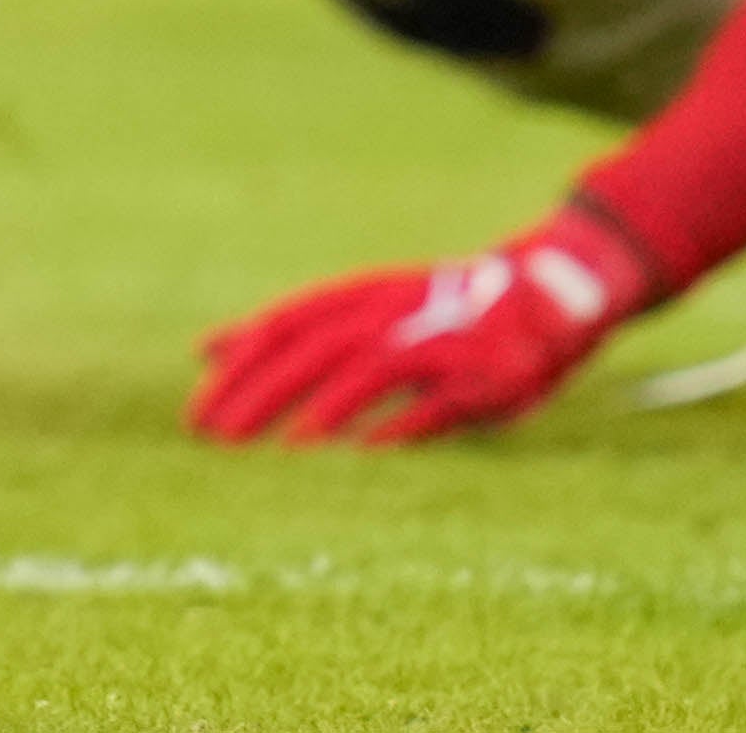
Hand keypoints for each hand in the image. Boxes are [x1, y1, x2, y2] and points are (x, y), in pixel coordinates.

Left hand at [188, 205, 646, 443]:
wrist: (547, 292)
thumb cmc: (439, 311)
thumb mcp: (363, 311)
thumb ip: (292, 332)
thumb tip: (209, 350)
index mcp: (363, 295)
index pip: (288, 323)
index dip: (241, 367)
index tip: (198, 415)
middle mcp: (395, 311)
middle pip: (318, 348)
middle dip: (265, 393)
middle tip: (217, 440)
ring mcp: (439, 340)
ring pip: (373, 366)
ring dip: (329, 406)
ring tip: (286, 448)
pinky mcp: (479, 376)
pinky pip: (435, 401)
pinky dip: (400, 423)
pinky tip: (365, 453)